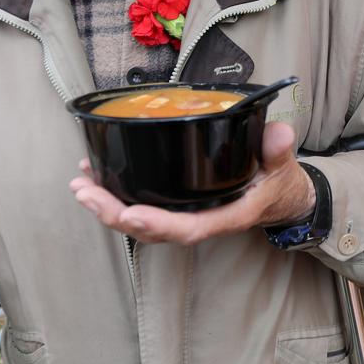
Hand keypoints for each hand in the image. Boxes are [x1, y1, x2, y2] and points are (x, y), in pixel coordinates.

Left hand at [71, 121, 315, 244]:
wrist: (281, 199)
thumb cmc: (278, 183)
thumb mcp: (283, 166)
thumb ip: (279, 149)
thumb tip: (278, 133)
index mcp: (228, 215)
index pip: (190, 228)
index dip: (158, 225)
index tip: (130, 213)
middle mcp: (202, 222)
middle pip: (153, 230)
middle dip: (115, 213)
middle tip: (85, 192)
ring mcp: (186, 216)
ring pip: (141, 222)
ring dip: (107, 206)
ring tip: (80, 185)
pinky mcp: (176, 208)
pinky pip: (142, 209)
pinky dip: (116, 197)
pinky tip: (95, 179)